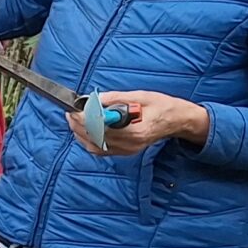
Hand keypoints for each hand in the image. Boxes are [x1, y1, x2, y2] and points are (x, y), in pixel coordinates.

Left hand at [78, 90, 208, 155]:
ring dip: (81, 133)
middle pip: (95, 138)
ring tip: (74, 119)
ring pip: (94, 146)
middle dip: (78, 125)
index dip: (85, 119)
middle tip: (70, 112)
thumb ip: (116, 98)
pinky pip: (100, 150)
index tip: (74, 110)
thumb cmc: (163, 106)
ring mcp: (127, 150)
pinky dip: (88, 140)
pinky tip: (84, 129)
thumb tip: (94, 99)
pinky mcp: (125, 151)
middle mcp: (130, 144)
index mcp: (135, 131)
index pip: (102, 128)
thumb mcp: (141, 96)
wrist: (177, 121)